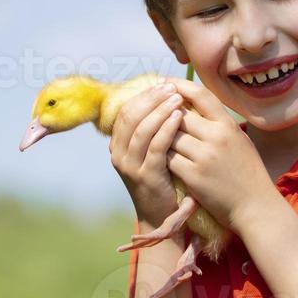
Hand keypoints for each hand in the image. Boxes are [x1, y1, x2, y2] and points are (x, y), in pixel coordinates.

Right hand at [108, 83, 184, 229]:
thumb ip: (152, 128)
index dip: (145, 95)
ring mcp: (130, 166)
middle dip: (152, 98)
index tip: (164, 83)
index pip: (126, 110)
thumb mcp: (151, 151)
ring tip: (178, 98)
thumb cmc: (162, 177)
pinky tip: (179, 117)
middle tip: (172, 87)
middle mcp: (119, 154)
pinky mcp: (146, 176)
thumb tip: (164, 95)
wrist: (162, 215)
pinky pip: (156, 146)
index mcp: (118, 144)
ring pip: (142, 129)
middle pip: (132, 116)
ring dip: (161, 110)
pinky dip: (167, 128)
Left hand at [162, 77, 276, 232]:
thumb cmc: (247, 172)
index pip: (200, 95)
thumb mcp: (239, 139)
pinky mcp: (193, 176)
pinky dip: (164, 158)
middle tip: (153, 114)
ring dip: (162, 138)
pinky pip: (169, 159)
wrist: (255, 206)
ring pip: (170, 137)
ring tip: (157, 139)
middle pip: (179, 115)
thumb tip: (193, 103)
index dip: (179, 85)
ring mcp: (204, 157)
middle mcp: (217, 137)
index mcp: (228, 125)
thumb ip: (218, 123)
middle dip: (165, 115)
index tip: (165, 82)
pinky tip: (162, 160)